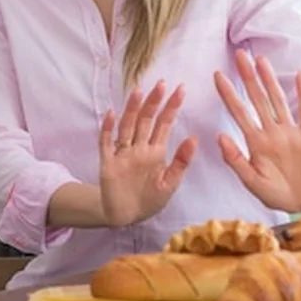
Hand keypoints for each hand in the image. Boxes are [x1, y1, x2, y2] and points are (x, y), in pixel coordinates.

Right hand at [98, 80, 196, 227]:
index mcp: (156, 151)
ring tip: (138, 91)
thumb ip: (181, 162)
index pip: (164, 124)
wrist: (126, 217)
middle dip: (154, 102)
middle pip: (146, 120)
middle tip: (162, 84)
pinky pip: (106, 143)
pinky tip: (110, 115)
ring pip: (127, 126)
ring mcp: (123, 153)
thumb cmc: (149, 199)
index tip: (181, 89)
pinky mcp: (108, 163)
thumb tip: (194, 138)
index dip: (172, 107)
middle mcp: (139, 147)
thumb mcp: (170, 183)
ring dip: (132, 110)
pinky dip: (107, 129)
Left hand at [214, 50, 300, 212]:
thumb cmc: (276, 193)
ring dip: (270, 80)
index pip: (238, 112)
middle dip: (248, 78)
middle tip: (239, 55)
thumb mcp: (251, 181)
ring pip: (278, 101)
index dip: (228, 94)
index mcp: (255, 143)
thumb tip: (219, 137)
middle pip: (257, 99)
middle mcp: (271, 133)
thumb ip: (235, 160)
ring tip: (261, 60)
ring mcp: (290, 133)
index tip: (217, 75)